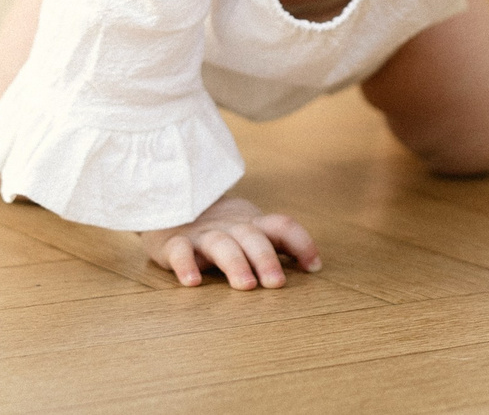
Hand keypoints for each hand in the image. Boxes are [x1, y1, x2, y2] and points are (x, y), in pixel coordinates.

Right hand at [139, 195, 320, 289]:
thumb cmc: (223, 227)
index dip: (301, 243)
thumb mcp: (251, 230)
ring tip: (246, 286)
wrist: (173, 203)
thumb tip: (315, 266)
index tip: (314, 268)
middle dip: (266, 259)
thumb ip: (278, 244)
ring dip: (236, 264)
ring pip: (221, 245)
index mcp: (253, 224)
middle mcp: (231, 228)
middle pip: (252, 237)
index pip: (282, 226)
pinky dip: (185, 265)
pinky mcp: (174, 243)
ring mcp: (203, 235)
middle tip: (276, 283)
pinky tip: (192, 282)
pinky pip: (180, 251)